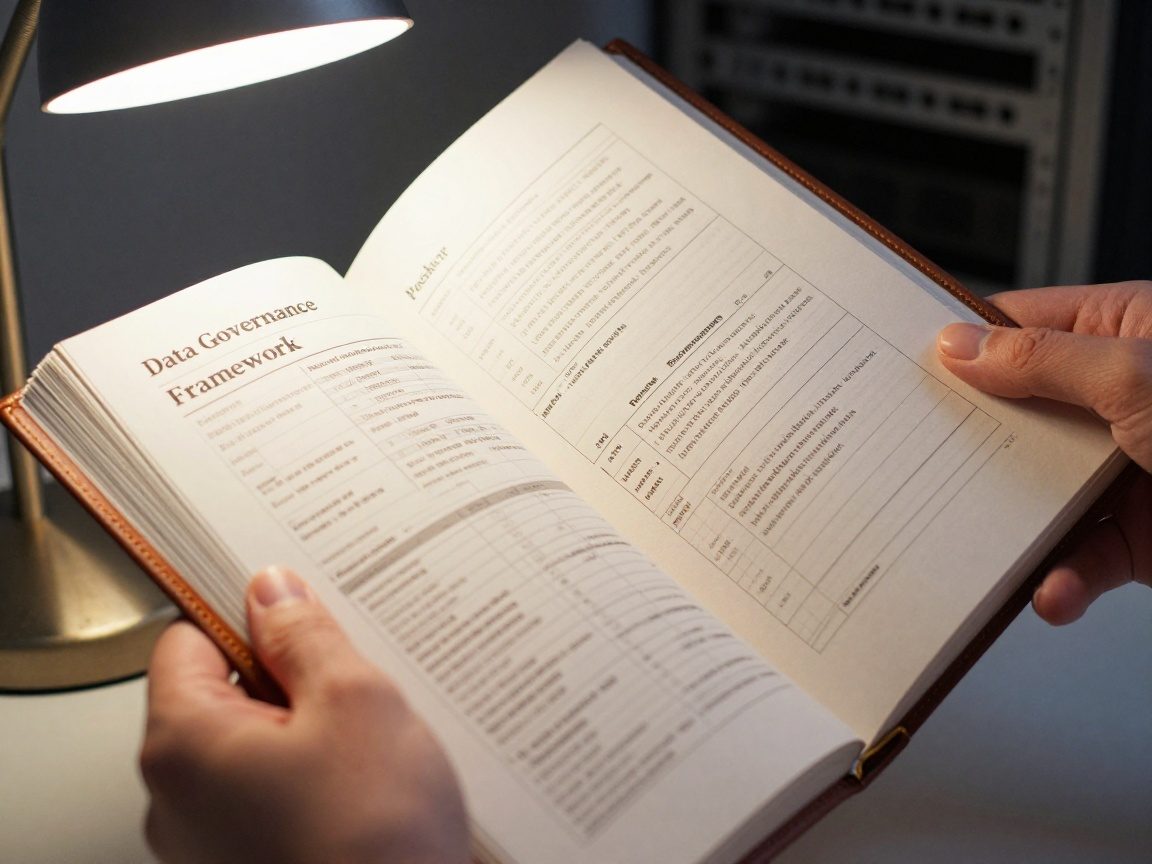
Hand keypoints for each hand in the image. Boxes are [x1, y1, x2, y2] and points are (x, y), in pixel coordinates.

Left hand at [141, 567, 468, 863]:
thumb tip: (273, 592)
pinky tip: (365, 785)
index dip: (244, 615)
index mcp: (183, 744)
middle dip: (288, 677)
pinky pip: (270, 793)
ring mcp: (211, 840)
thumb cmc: (373, 840)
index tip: (293, 610)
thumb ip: (304, 635)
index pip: (187, 639)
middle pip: (221, 693)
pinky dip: (312, 777)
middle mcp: (178, 798)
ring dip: (307, 729)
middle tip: (351, 683)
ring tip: (369, 741)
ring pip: (254, 745)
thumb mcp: (353, 700)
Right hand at [937, 280, 1151, 624]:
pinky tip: (1051, 590)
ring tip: (979, 541)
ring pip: (1037, 494)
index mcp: (1121, 332)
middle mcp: (1116, 398)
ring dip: (1010, 527)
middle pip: (1015, 414)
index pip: (1018, 326)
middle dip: (970, 443)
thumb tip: (959, 345)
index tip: (905, 365)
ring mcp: (1124, 468)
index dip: (959, 344)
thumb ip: (1042, 361)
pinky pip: (1079, 557)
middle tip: (916, 458)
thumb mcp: (1137, 375)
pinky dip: (1060, 580)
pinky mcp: (1137, 536)